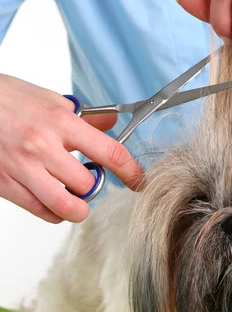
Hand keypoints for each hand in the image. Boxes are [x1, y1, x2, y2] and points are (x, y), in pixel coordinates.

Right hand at [0, 75, 142, 222]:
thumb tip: (112, 123)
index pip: (109, 153)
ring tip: (74, 196)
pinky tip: (52, 199)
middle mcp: (43, 147)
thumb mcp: (50, 100)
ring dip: (78, 207)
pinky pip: (41, 211)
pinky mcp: (6, 185)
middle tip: (89, 179)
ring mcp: (23, 169)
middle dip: (94, 186)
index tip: (138, 180)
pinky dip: (54, 212)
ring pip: (66, 207)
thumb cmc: (7, 99)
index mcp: (60, 122)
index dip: (131, 171)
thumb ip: (85, 118)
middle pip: (88, 186)